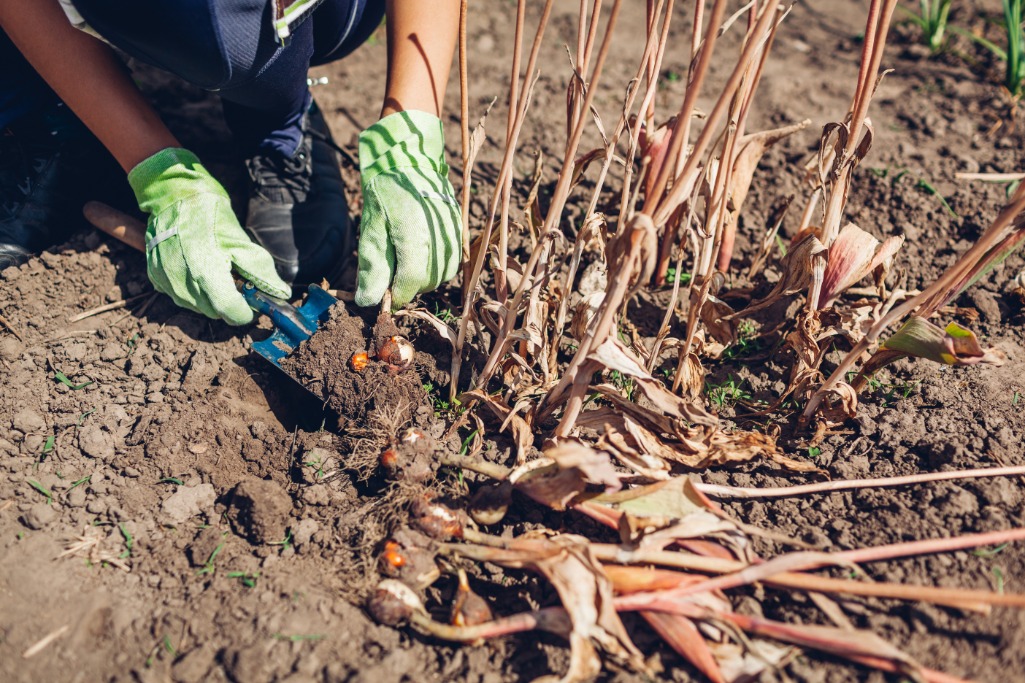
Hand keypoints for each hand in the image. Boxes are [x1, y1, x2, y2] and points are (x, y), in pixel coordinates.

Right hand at [127, 148, 290, 324]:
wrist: (173, 197)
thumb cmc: (210, 215)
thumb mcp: (241, 241)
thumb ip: (261, 271)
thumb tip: (281, 293)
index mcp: (206, 274)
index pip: (231, 312)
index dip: (246, 312)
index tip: (252, 303)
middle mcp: (183, 284)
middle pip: (216, 312)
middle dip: (230, 301)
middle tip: (234, 277)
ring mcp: (166, 283)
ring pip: (199, 307)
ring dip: (211, 297)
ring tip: (214, 269)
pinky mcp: (156, 279)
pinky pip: (182, 297)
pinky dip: (194, 290)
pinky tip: (196, 268)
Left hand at [355, 111, 461, 308]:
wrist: (412, 159)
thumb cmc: (387, 190)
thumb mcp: (372, 228)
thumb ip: (373, 267)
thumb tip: (369, 301)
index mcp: (416, 240)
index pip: (410, 285)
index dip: (395, 295)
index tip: (383, 294)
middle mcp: (440, 241)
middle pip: (426, 283)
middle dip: (407, 284)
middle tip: (391, 269)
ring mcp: (453, 236)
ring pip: (440, 276)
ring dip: (422, 276)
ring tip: (404, 257)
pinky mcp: (458, 231)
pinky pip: (450, 262)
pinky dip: (434, 264)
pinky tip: (420, 250)